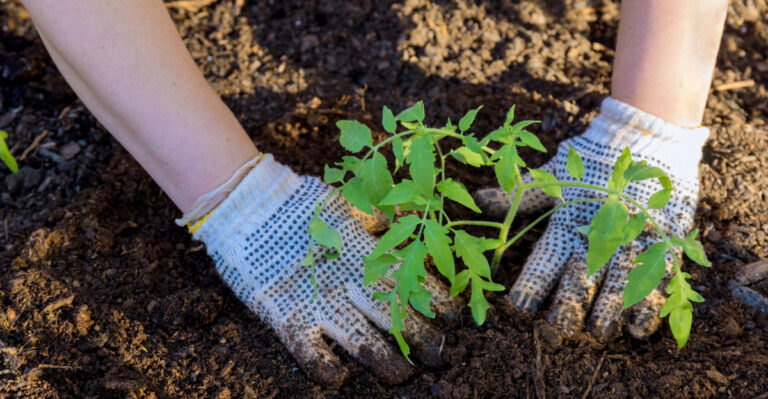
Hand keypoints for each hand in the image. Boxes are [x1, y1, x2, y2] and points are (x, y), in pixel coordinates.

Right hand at [192, 155, 456, 386]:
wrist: (246, 202)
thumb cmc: (300, 203)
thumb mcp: (348, 204)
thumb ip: (378, 216)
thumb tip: (412, 214)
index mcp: (366, 251)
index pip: (412, 280)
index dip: (437, 300)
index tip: (456, 317)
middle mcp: (348, 279)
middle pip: (394, 314)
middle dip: (421, 337)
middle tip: (440, 356)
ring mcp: (318, 299)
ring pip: (360, 339)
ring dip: (383, 360)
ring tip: (401, 375)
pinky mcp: (286, 314)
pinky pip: (308, 350)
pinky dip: (324, 367)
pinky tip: (338, 379)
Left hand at [474, 98, 708, 339]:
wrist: (647, 135)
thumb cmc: (592, 160)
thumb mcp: (554, 176)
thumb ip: (520, 195)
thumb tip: (480, 200)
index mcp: (568, 220)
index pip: (545, 259)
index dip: (531, 284)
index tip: (517, 307)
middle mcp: (599, 233)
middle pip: (580, 280)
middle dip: (567, 308)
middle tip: (556, 333)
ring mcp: (634, 239)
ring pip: (618, 285)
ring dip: (606, 312)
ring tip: (595, 332)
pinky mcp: (663, 242)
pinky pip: (657, 279)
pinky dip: (648, 306)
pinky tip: (638, 329)